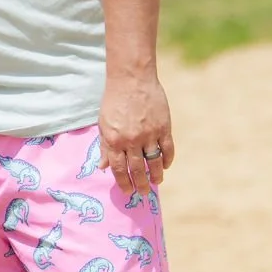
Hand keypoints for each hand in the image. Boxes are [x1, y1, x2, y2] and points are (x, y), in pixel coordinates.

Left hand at [98, 73, 174, 197]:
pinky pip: (168, 149)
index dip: (123, 182)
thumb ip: (105, 146)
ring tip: (156, 182)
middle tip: (143, 192)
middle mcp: (132, 140)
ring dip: (156, 175)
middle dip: (140, 183)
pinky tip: (165, 165)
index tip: (127, 190)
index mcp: (114, 140)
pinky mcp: (164, 127)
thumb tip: (103, 167)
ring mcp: (149, 134)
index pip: (119, 169)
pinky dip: (167, 160)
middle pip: (137, 169)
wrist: (132, 79)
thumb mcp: (103, 124)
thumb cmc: (114, 101)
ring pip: (154, 162)